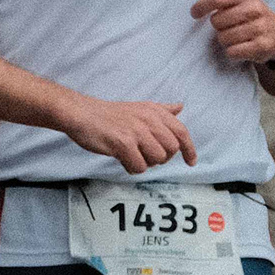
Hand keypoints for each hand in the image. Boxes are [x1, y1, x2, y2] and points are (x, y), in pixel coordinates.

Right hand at [61, 92, 195, 174]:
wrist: (82, 114)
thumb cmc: (110, 114)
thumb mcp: (139, 107)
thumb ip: (161, 110)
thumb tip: (180, 107)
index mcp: (154, 111)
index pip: (181, 132)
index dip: (190, 149)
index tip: (191, 162)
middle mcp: (149, 119)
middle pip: (171, 150)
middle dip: (161, 158)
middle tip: (144, 154)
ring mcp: (137, 131)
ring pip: (157, 160)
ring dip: (145, 163)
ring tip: (131, 154)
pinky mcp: (124, 143)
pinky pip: (140, 167)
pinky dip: (132, 168)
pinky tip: (122, 159)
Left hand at [190, 0, 274, 67]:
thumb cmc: (250, 14)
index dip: (201, 6)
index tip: (195, 13)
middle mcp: (255, 8)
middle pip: (216, 20)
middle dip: (217, 26)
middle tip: (228, 26)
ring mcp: (260, 27)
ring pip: (223, 38)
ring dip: (224, 40)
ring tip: (235, 36)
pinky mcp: (262, 46)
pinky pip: (232, 52)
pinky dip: (232, 52)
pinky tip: (240, 47)